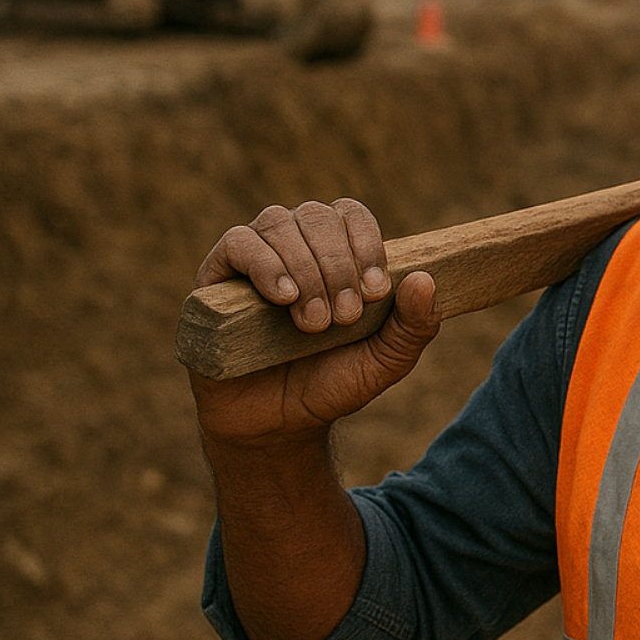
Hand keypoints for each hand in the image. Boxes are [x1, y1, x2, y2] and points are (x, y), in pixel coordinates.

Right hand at [188, 199, 439, 447]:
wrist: (277, 424)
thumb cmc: (331, 383)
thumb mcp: (385, 361)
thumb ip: (414, 326)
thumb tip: (425, 279)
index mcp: (335, 252)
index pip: (351, 215)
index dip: (367, 244)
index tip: (377, 292)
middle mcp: (293, 244)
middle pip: (318, 216)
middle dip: (338, 265)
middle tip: (344, 317)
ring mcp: (253, 257)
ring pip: (279, 223)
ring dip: (306, 269)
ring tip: (314, 322)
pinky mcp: (214, 278)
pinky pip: (237, 243)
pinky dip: (264, 264)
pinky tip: (283, 298)